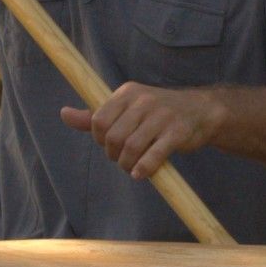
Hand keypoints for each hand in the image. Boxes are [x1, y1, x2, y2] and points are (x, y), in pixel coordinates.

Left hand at [87, 78, 228, 177]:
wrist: (201, 111)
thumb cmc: (158, 113)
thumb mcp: (126, 108)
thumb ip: (95, 115)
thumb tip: (63, 114)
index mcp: (128, 93)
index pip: (99, 120)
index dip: (100, 140)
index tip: (110, 146)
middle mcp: (144, 101)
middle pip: (113, 137)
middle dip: (113, 155)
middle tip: (121, 159)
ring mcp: (162, 116)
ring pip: (131, 148)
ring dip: (127, 165)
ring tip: (132, 168)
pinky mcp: (177, 133)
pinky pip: (154, 155)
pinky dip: (144, 169)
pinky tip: (141, 174)